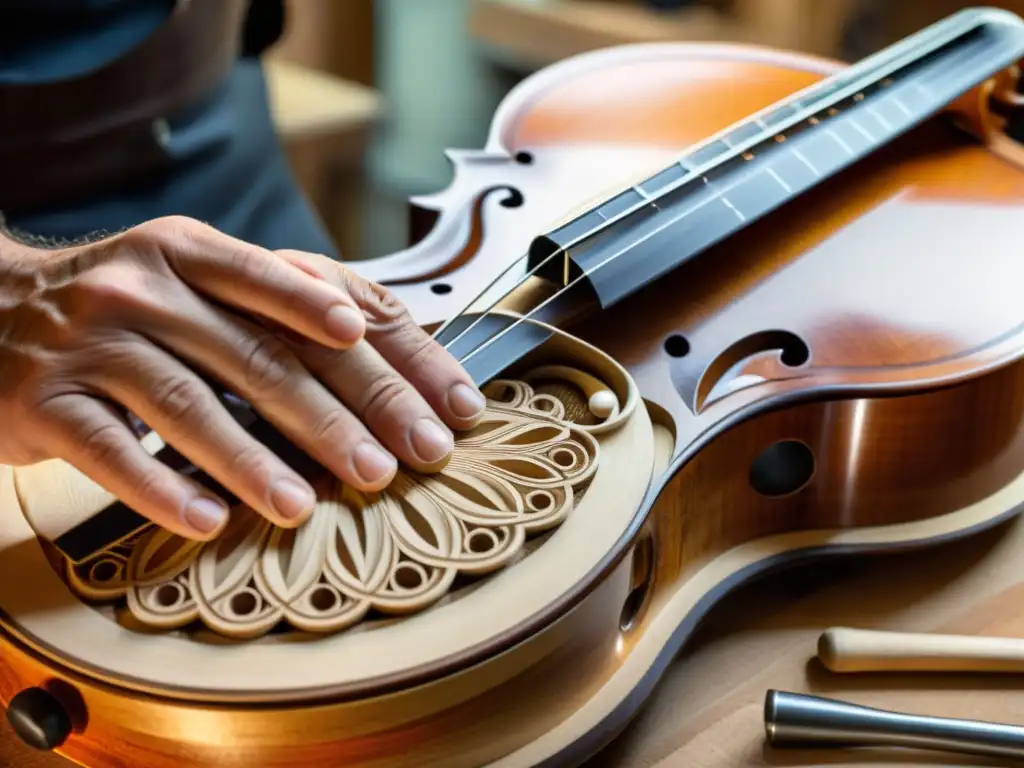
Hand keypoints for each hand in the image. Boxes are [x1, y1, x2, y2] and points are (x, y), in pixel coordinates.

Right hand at [0, 216, 485, 540]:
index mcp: (196, 251)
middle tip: (395, 465)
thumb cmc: (124, 308)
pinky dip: (163, 489)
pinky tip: (210, 522)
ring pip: (190, 404)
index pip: (302, 293)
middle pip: (260, 355)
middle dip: (337, 416)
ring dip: (254, 462)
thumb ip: (275, 306)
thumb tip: (378, 346)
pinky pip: (112, 449)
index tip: (432, 394)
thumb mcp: (195, 282)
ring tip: (307, 505)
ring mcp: (92, 342)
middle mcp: (145, 286)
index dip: (375, 343)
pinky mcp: (47, 400)